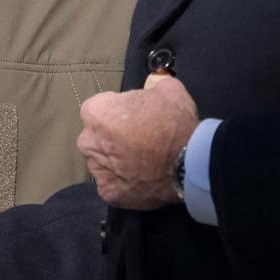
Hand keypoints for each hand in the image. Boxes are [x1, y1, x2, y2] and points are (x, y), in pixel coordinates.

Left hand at [77, 76, 198, 209]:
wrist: (190, 161)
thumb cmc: (174, 122)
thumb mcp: (167, 89)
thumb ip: (151, 86)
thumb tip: (152, 86)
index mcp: (96, 112)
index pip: (98, 109)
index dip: (117, 112)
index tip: (133, 117)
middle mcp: (89, 141)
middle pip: (96, 137)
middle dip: (112, 137)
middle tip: (138, 140)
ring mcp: (98, 170)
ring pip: (102, 162)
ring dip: (116, 161)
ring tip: (142, 161)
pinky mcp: (109, 193)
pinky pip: (112, 184)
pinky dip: (123, 182)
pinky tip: (141, 178)